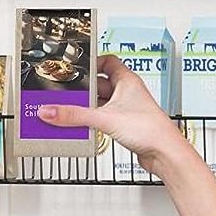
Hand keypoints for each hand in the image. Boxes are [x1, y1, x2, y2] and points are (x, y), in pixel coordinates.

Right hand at [35, 55, 190, 172]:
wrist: (164, 153)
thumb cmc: (150, 129)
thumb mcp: (105, 119)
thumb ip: (75, 116)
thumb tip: (51, 111)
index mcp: (127, 80)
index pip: (106, 62)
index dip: (91, 63)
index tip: (75, 69)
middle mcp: (127, 93)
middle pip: (99, 85)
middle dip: (83, 91)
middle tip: (67, 96)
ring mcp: (126, 109)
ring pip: (100, 103)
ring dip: (87, 108)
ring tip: (72, 112)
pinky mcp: (125, 125)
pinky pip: (103, 118)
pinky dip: (92, 121)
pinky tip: (83, 127)